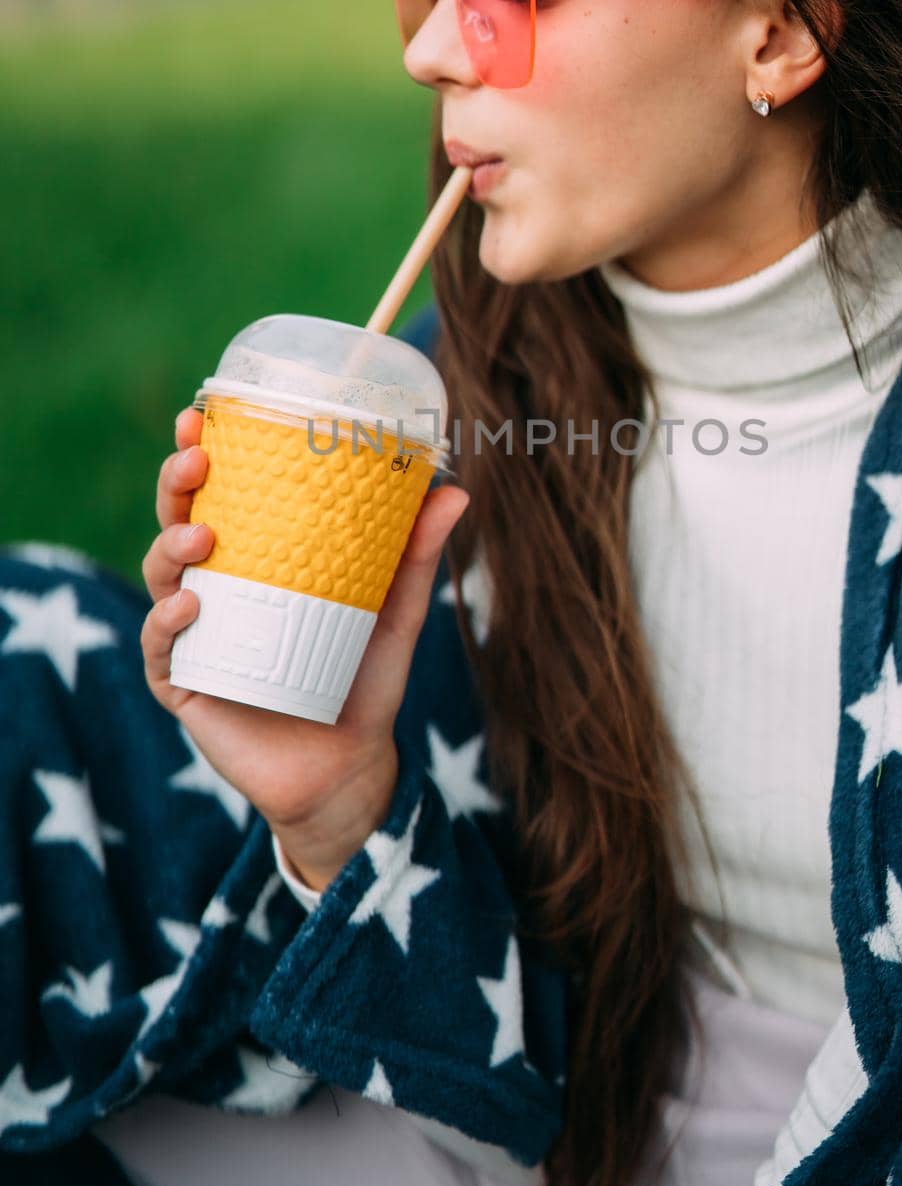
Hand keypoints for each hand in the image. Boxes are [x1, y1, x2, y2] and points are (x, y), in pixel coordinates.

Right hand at [141, 406, 469, 889]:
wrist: (350, 769)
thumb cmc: (363, 680)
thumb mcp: (394, 611)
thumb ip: (417, 555)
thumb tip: (455, 489)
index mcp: (255, 559)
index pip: (220, 495)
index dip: (202, 454)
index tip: (203, 416)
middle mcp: (215, 588)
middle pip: (178, 522)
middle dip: (177, 484)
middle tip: (197, 460)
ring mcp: (193, 635)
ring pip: (162, 576)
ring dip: (171, 545)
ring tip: (205, 536)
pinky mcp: (184, 684)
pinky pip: (162, 645)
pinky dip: (170, 622)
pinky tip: (194, 605)